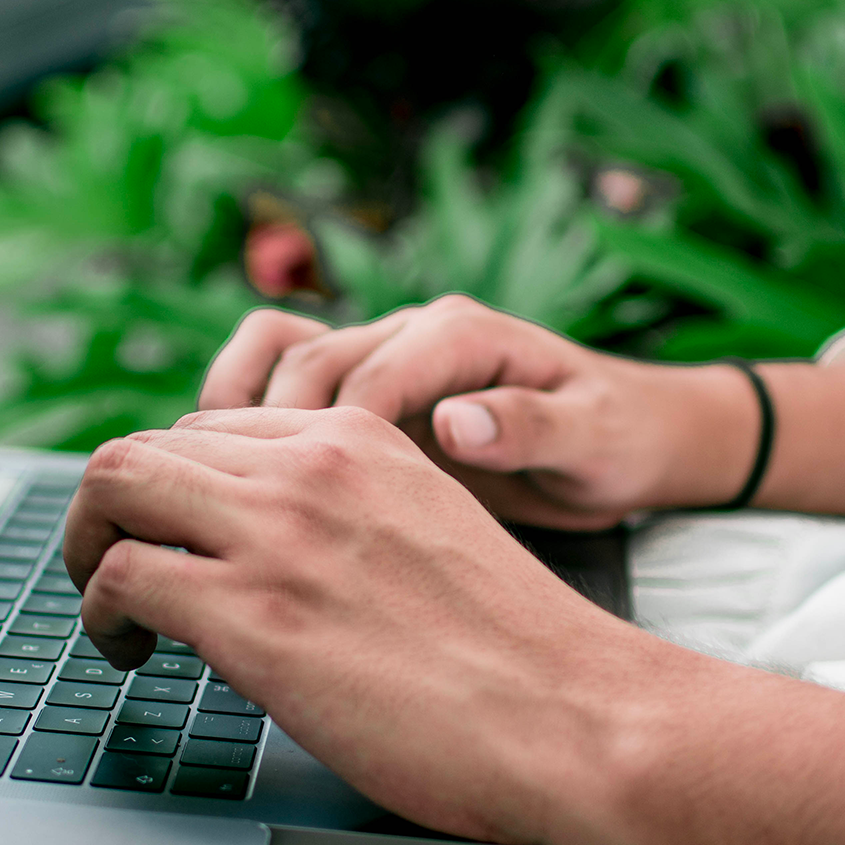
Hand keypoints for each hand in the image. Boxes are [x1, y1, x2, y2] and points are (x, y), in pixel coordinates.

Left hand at [62, 403, 844, 844]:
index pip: (216, 428)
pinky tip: (133, 653)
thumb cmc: (519, 658)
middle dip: (108, 508)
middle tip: (111, 566)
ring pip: (115, 488)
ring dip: (90, 548)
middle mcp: (313, 465)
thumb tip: (286, 562)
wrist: (575, 715)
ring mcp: (280, 533)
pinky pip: (123, 578)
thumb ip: (356, 524)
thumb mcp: (434, 538)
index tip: (174, 537)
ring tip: (110, 610)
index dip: (174, 486)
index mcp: (364, 442)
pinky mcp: (255, 615)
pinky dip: (101, 615)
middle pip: (149, 446)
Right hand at [199, 296, 759, 527]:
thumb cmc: (620, 439)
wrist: (632, 437)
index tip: (303, 507)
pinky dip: (249, 421)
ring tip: (212, 489)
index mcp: (464, 334)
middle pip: (302, 360)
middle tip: (239, 513)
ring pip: (276, 360)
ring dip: (238, 417)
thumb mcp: (597, 440)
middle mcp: (413, 331)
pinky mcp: (369, 392)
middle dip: (263, 432)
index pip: (366, 373)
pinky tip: (237, 482)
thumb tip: (455, 423)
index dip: (324, 437)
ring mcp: (385, 356)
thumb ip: (529, 427)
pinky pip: (283, 384)